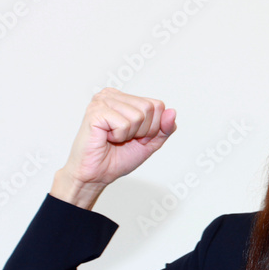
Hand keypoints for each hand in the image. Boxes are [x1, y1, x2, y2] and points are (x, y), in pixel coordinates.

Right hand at [50, 88, 176, 208]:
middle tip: (125, 139)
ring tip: (114, 138)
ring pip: (138, 115)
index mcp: (124, 98)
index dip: (153, 127)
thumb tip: (172, 112)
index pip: (157, 105)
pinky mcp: (95, 112)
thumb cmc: (117, 157)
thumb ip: (164, 128)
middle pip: (149, 108)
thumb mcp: (149, 142)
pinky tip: (106, 138)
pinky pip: (124, 124)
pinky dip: (119, 136)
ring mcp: (102, 101)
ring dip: (130, 134)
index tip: (136, 137)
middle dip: (143, 131)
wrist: (96, 175)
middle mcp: (112, 95)